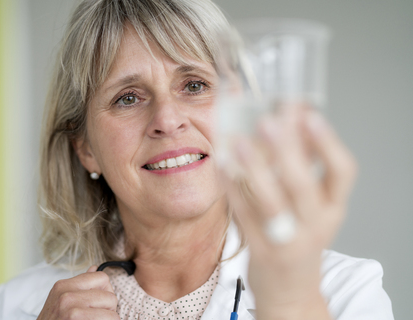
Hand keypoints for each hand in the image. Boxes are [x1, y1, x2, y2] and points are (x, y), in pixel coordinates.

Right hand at [37, 266, 118, 319]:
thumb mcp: (60, 300)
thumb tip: (94, 268)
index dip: (104, 292)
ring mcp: (72, 311)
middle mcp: (66, 296)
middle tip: (95, 317)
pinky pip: (110, 319)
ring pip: (112, 311)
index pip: (102, 278)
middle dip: (108, 308)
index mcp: (63, 286)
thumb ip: (79, 285)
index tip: (97, 303)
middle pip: (110, 296)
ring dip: (108, 319)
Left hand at [226, 106, 356, 318]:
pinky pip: (243, 216)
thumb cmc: (299, 237)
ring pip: (271, 203)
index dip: (327, 142)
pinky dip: (231, 189)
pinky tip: (221, 166)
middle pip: (303, 185)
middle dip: (285, 151)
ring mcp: (287, 241)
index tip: (309, 115)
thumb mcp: (312, 205)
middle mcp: (316, 225)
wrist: (290, 289)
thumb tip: (293, 117)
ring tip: (237, 142)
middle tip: (266, 121)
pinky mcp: (260, 251)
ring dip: (253, 170)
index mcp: (333, 208)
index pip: (343, 172)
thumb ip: (304, 165)